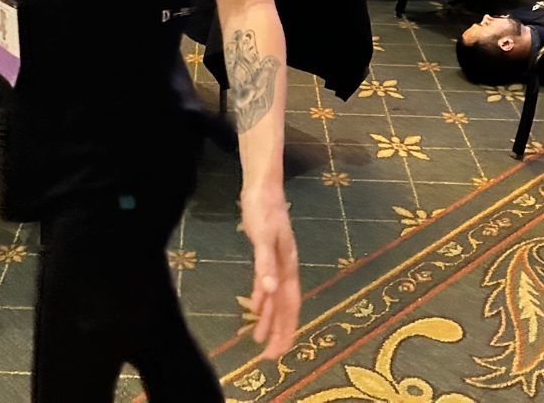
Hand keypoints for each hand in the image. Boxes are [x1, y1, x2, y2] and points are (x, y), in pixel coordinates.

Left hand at [240, 183, 299, 359]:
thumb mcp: (262, 236)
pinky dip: (261, 300)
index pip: (289, 305)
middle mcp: (286, 267)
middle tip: (269, 356)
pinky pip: (267, 285)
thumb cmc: (263, 209)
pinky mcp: (267, 255)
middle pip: (285, 306)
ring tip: (260, 340)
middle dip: (279, 331)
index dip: (285, 329)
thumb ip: (266, 264)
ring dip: (269, 319)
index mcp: (288, 266)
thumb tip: (269, 292)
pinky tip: (254, 308)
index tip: (278, 351)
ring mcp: (278, 262)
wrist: (262, 187)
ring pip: (276, 298)